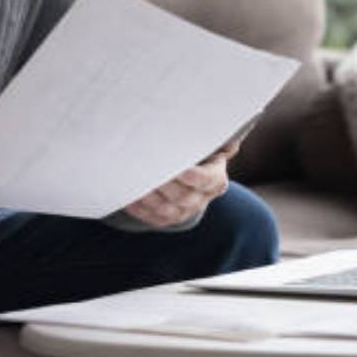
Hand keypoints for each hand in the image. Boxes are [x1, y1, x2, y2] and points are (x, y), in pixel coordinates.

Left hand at [123, 140, 239, 228]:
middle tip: (145, 170)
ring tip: (132, 183)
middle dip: (163, 184)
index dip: (192, 175)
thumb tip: (229, 138)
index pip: (205, 179)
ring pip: (167, 210)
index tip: (179, 168)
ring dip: (148, 198)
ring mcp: (186, 211)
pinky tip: (127, 197)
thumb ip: (216, 140)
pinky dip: (140, 209)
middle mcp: (201, 198)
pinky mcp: (170, 218)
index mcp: (215, 179)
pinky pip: (154, 218)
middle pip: (183, 196)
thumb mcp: (209, 143)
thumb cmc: (197, 150)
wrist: (192, 170)